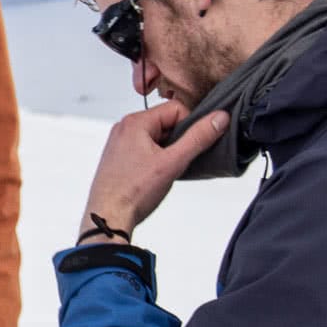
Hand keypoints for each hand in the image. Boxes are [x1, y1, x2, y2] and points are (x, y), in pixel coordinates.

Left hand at [79, 101, 228, 238]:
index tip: (192, 145)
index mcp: (135, 122)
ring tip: (164, 172)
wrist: (108, 217)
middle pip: (167, 122)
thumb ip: (198, 138)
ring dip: (168, 152)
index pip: (176, 108)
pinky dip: (157, 159)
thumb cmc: (132, 192)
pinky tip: (155, 176)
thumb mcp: (173, 162)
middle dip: (179, 141)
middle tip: (176, 162)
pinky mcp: (120, 157)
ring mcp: (121, 143)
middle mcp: (125, 128)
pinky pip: (146, 149)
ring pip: (158, 137)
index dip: (191, 125)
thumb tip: (219, 119)